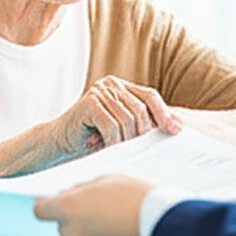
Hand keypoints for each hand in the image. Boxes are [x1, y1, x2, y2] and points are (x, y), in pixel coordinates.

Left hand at [33, 175, 152, 235]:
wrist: (161, 222)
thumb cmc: (134, 196)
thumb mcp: (105, 180)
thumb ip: (82, 188)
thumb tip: (71, 192)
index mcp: (68, 208)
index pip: (41, 210)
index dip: (47, 203)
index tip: (55, 198)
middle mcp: (73, 231)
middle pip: (62, 223)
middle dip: (73, 213)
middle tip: (93, 201)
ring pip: (79, 234)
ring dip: (88, 225)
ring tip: (111, 212)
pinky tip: (118, 225)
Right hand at [51, 76, 182, 159]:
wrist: (58, 143)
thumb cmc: (92, 138)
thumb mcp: (121, 129)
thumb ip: (141, 123)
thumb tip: (175, 127)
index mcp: (121, 86)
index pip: (150, 96)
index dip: (164, 113)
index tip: (176, 130)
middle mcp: (111, 84)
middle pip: (141, 109)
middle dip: (143, 133)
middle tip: (138, 151)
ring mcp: (99, 91)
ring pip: (128, 119)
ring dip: (126, 140)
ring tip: (118, 151)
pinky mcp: (89, 103)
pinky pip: (112, 125)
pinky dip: (114, 141)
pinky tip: (109, 149)